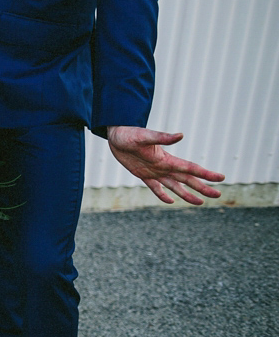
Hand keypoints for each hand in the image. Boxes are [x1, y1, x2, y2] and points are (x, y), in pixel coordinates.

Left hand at [107, 126, 224, 204]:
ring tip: (200, 203)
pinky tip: (171, 201)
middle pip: (187, 180)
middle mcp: (164, 166)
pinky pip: (155, 187)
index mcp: (167, 159)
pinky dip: (163, 195)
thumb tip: (181, 135)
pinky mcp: (143, 175)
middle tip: (218, 196)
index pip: (190, 168)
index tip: (221, 178)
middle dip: (203, 188)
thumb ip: (162, 137)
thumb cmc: (130, 134)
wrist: (116, 135)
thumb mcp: (145, 136)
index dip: (205, 174)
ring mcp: (154, 171)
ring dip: (187, 194)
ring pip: (174, 186)